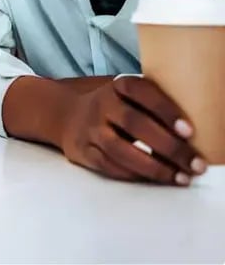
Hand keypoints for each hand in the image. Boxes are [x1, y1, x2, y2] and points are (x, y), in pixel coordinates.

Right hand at [59, 75, 206, 184]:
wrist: (66, 115)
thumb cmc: (112, 107)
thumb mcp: (127, 94)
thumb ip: (152, 103)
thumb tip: (200, 124)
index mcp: (116, 87)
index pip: (139, 91)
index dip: (164, 109)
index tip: (189, 130)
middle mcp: (101, 105)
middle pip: (134, 123)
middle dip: (168, 146)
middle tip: (195, 163)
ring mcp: (90, 129)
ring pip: (120, 150)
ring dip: (154, 167)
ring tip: (181, 177)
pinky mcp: (84, 151)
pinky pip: (110, 166)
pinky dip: (135, 175)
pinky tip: (156, 179)